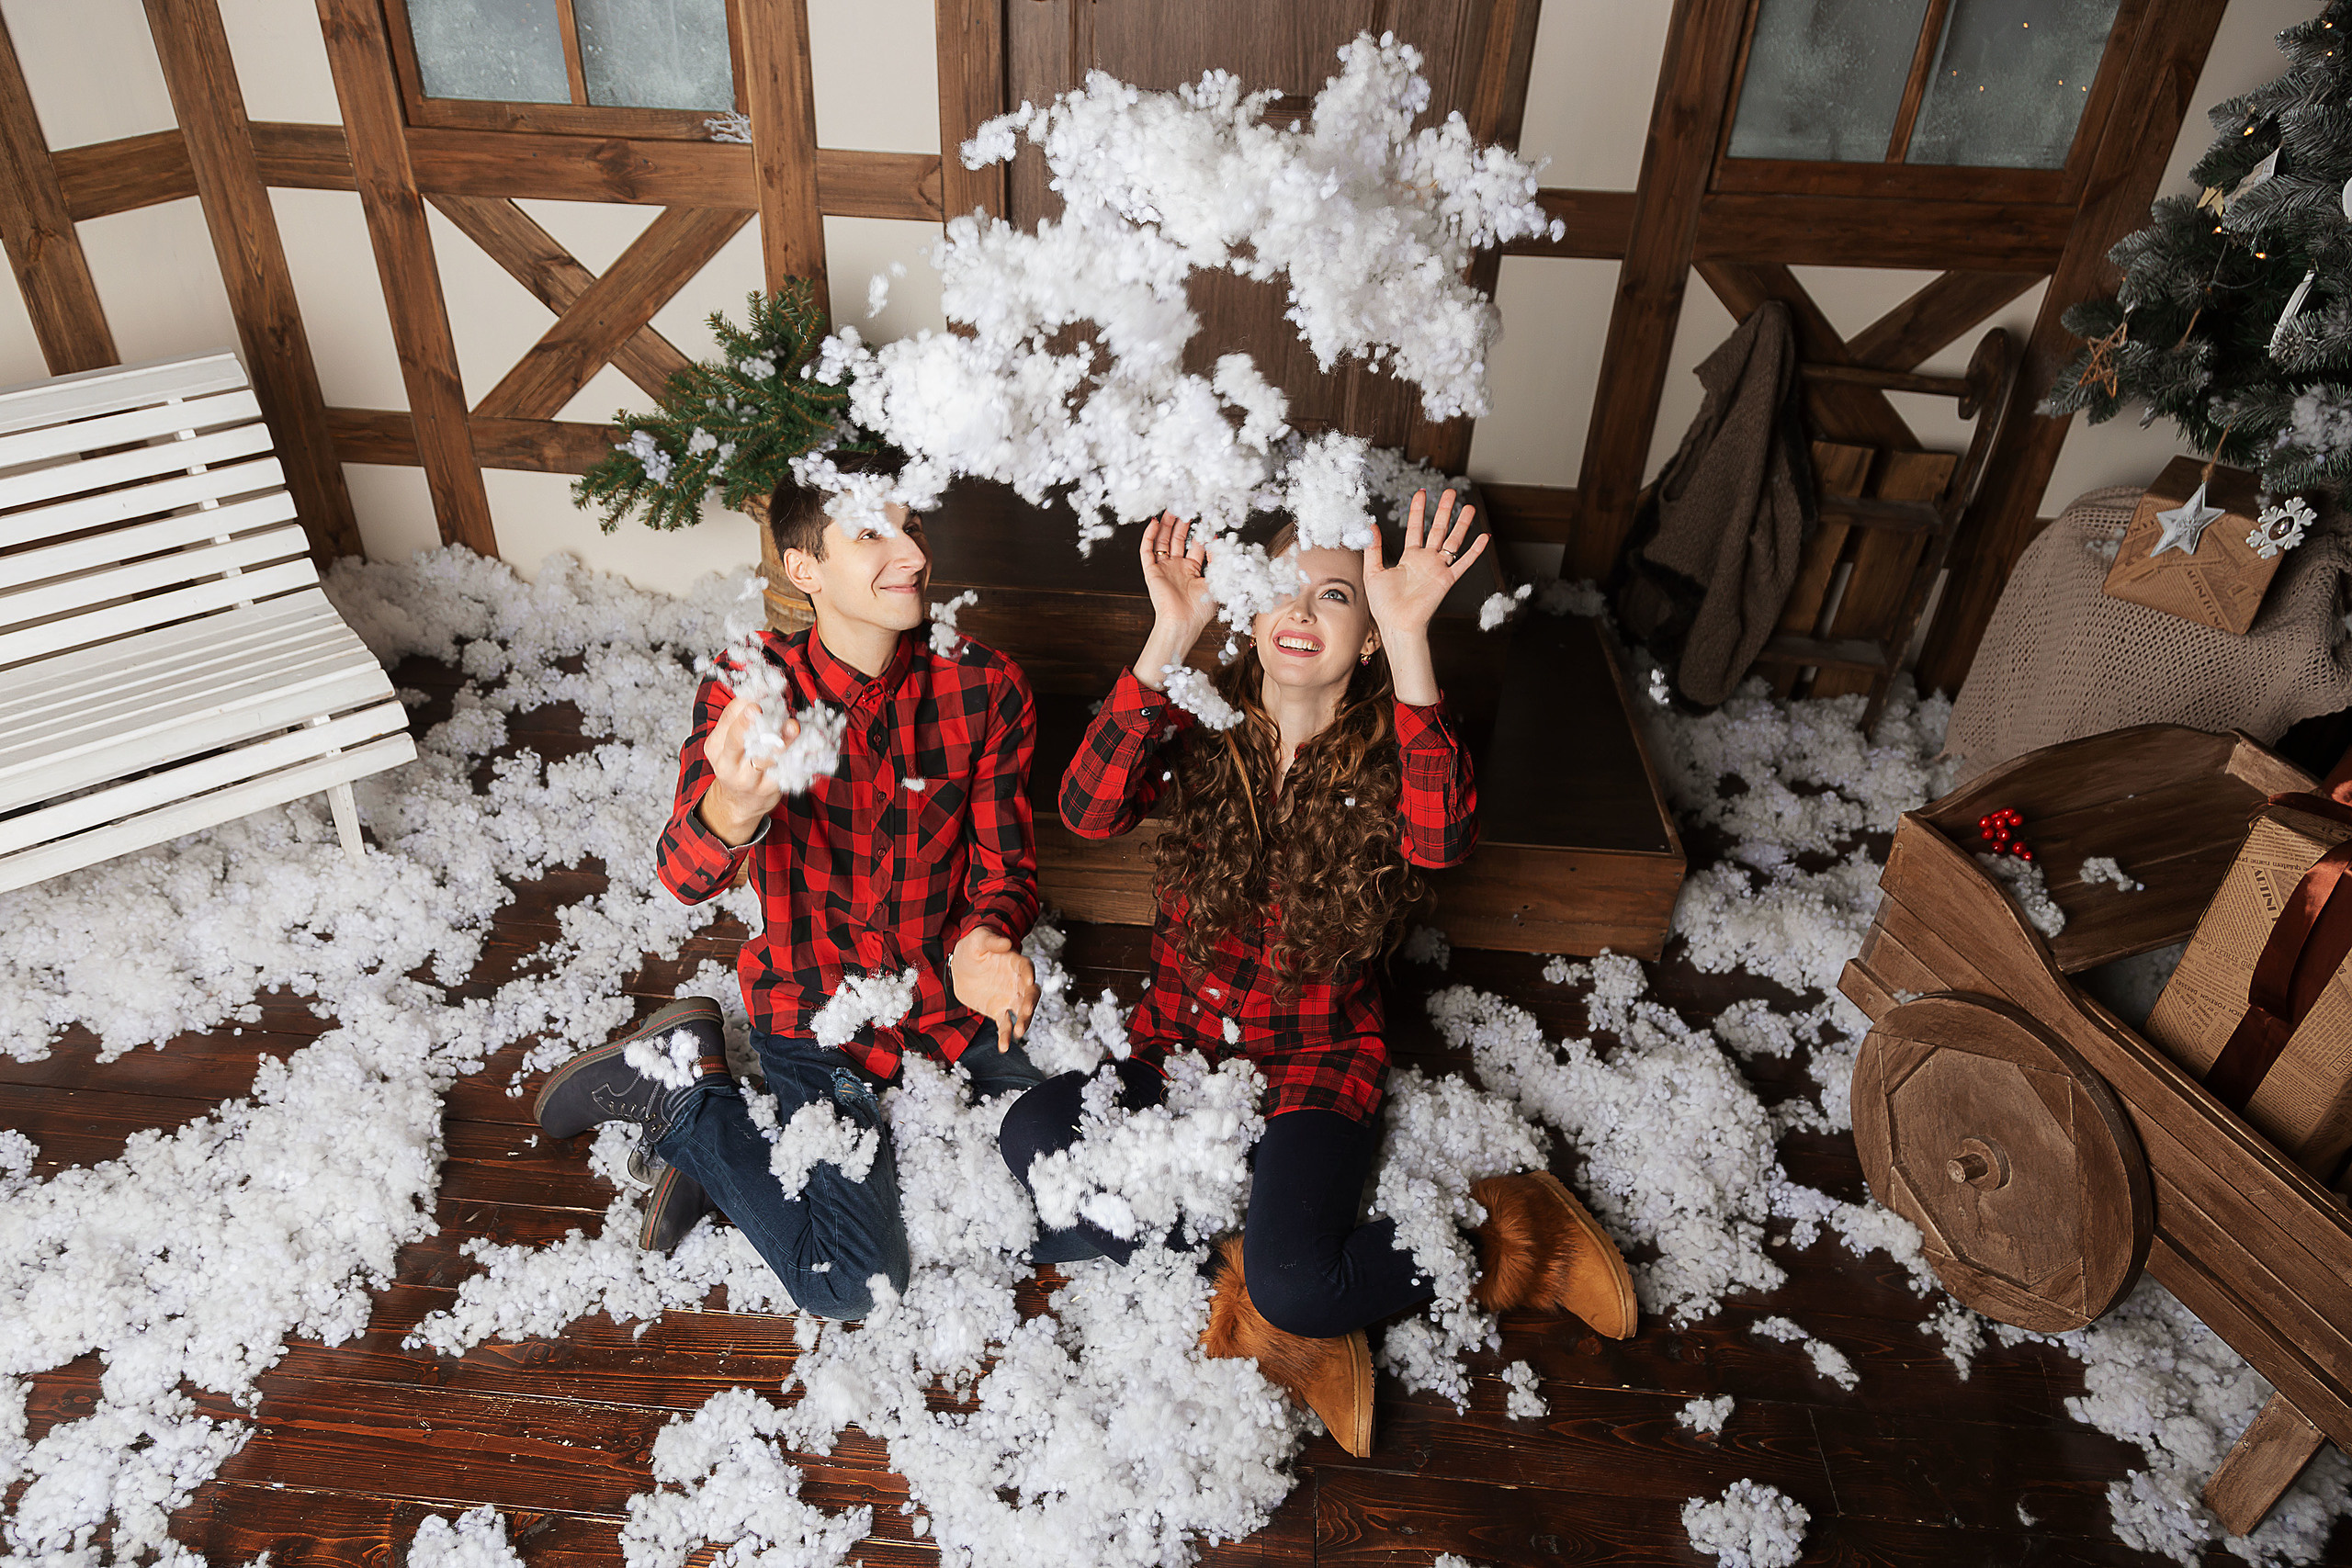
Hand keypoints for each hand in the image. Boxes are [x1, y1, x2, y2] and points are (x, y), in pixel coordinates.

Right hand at [697, 693, 793, 844]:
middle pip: (736, 741)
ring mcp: (749, 779)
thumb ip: (738, 719)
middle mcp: (728, 764)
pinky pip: (785, 771)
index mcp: (716, 747)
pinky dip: (798, 757)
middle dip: (746, 724)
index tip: (761, 687)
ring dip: (782, 740)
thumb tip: (758, 691)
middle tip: (756, 708)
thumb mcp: (726, 743)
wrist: (739, 803)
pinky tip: (809, 746)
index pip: (728, 719)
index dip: (743, 702)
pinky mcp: (769, 789)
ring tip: (793, 726)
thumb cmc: (737, 764)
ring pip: (764, 757)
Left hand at [949, 926, 1039, 1044]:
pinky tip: (1004, 1047)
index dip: (1028, 973)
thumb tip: (1006, 944)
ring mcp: (1009, 998)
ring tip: (1018, 1033)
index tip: (1028, 981)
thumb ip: (992, 941)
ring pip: (1022, 1011)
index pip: (1026, 967)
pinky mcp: (999, 1011)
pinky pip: (1005, 1025)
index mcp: (1014, 962)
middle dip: (1030, 1003)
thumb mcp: (978, 939)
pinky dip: (1006, 1036)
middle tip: (1024, 1012)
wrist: (961, 966)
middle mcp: (1017, 981)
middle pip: (1030, 993)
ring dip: (1023, 1021)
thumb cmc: (973, 947)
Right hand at [1138, 511, 1216, 648]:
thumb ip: (1218, 561)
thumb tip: (1218, 540)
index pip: (1196, 545)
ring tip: (1172, 508)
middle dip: (1182, 522)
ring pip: (1163, 541)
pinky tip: (1155, 523)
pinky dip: (1149, 536)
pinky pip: (1147, 551)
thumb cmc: (1200, 610)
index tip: (1206, 516)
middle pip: (1178, 539)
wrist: (1183, 623)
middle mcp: (1177, 568)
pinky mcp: (1151, 571)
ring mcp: (1164, 569)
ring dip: (1167, 525)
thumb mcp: (1217, 581)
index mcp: (1193, 571)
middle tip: (1186, 506)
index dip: (1201, 531)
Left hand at [1364, 489, 1486, 640]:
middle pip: (1438, 529)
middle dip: (1443, 510)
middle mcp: (1426, 561)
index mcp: (1409, 558)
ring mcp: (1438, 569)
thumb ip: (1373, 549)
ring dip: (1461, 524)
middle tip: (1449, 491)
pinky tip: (1484, 537)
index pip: (1415, 528)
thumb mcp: (1373, 572)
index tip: (1421, 492)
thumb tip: (1370, 526)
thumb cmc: (1383, 604)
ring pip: (1453, 541)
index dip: (1418, 510)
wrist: (1396, 624)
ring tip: (1469, 507)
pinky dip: (1474, 552)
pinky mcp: (1446, 580)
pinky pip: (1463, 564)